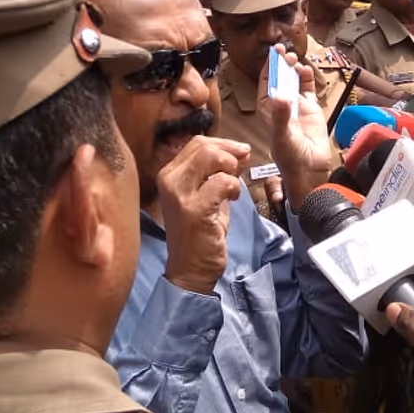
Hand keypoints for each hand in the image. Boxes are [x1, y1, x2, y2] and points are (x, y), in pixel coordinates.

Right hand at [157, 136, 250, 293]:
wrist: (190, 269)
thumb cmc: (199, 233)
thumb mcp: (207, 195)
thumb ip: (219, 172)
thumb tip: (241, 152)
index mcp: (169, 174)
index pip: (197, 143)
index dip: (223, 144)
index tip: (240, 153)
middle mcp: (169, 180)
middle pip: (204, 146)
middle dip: (230, 152)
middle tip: (243, 166)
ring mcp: (179, 194)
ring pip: (211, 158)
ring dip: (232, 169)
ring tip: (234, 187)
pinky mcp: (193, 209)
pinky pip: (222, 182)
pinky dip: (234, 187)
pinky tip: (233, 200)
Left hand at [256, 45, 331, 207]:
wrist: (311, 169)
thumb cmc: (291, 157)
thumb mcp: (283, 136)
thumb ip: (282, 116)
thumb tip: (281, 96)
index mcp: (267, 110)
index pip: (265, 83)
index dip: (268, 67)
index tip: (272, 53)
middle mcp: (280, 105)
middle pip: (279, 78)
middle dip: (280, 64)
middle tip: (283, 50)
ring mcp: (296, 105)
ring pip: (293, 80)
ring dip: (293, 69)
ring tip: (294, 59)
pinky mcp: (310, 108)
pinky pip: (308, 88)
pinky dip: (307, 78)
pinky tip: (306, 71)